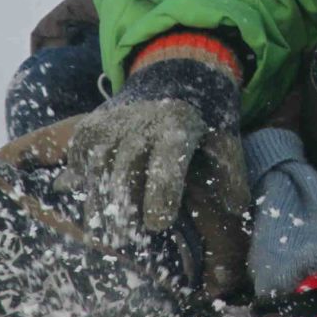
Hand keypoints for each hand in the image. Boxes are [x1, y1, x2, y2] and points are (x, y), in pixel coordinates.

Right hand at [55, 54, 250, 250]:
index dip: (162, 191)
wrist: (174, 77)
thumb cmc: (202, 123)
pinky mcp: (93, 125)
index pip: (167, 160)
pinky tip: (89, 208)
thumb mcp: (225, 142)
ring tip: (104, 235)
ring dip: (100, 203)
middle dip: (125, 208)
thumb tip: (236, 209)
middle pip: (126, 171)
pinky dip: (80, 182)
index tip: (158, 223)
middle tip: (128, 239)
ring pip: (99, 168)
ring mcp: (113, 122)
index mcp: (179, 126)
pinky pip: (80, 157)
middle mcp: (141, 122)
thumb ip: (231, 176)